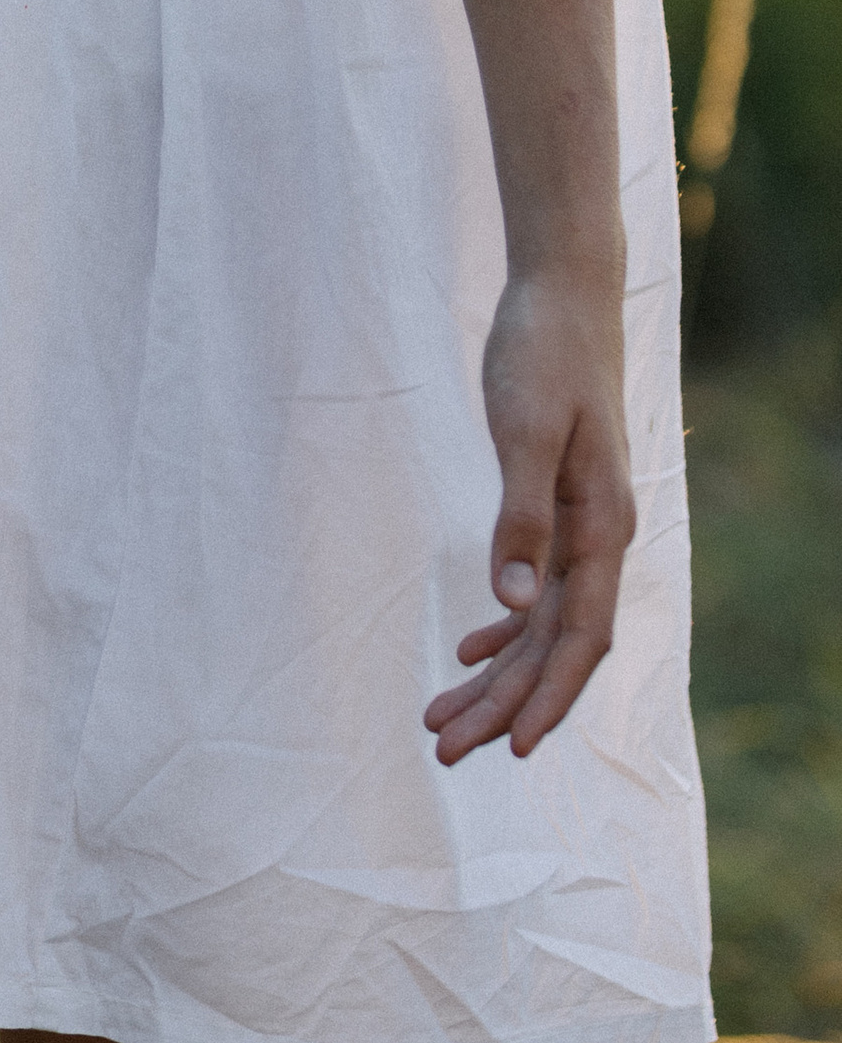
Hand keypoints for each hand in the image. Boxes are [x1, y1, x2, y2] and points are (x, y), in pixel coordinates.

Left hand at [425, 265, 634, 764]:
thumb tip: (510, 602)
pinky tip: (468, 650)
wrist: (562, 292)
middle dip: (503, 703)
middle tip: (444, 750)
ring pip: (541, 625)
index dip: (548, 695)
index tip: (514, 750)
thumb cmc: (544, 353)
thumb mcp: (526, 430)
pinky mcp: (558, 505)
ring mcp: (582, 525)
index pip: (580, 638)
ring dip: (495, 676)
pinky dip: (503, 627)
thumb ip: (520, 516)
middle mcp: (600, 537)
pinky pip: (537, 590)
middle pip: (555, 645)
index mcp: (602, 527)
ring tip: (441, 721)